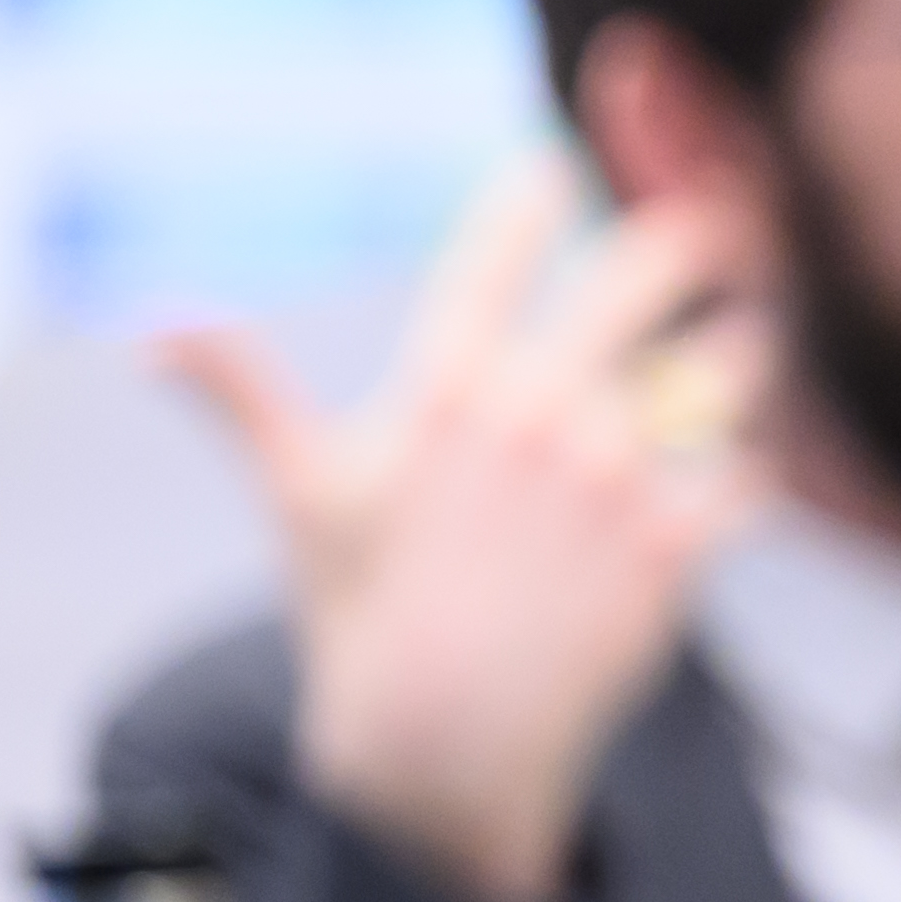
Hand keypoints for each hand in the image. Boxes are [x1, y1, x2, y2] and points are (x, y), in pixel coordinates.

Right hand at [156, 158, 769, 901]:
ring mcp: (610, 479)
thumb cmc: (364, 608)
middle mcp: (534, 416)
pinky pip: (745, 476)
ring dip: (742, 355)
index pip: (490, 257)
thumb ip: (240, 395)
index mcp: (444, 390)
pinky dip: (746, 472)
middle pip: (641, 278)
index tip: (553, 163)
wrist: (439, 738)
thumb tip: (152, 331)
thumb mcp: (301, 493)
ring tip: (748, 343)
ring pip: (719, 374)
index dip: (526, 198)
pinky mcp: (668, 546)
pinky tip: (736, 476)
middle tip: (719, 228)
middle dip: (690, 241)